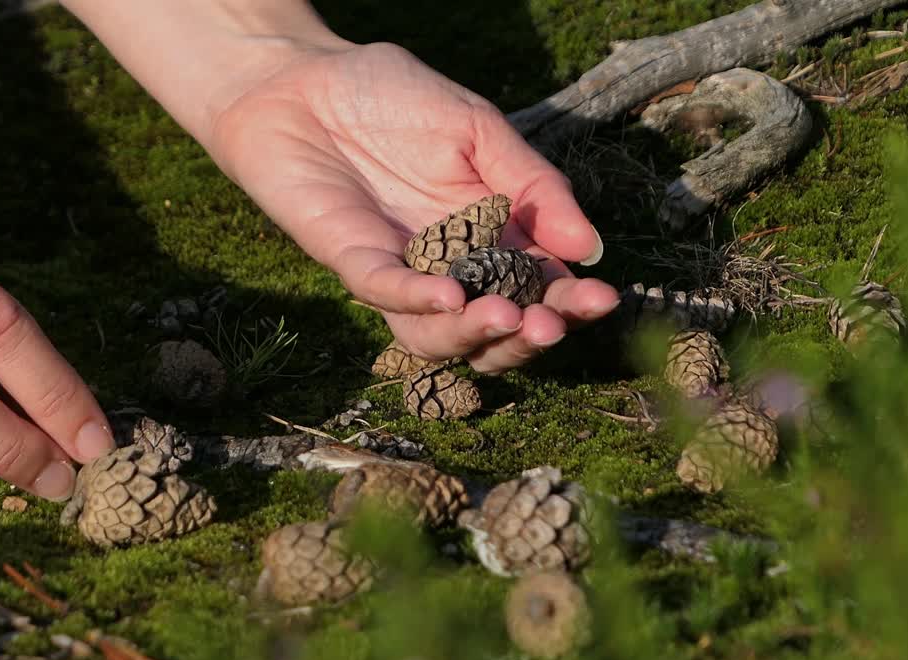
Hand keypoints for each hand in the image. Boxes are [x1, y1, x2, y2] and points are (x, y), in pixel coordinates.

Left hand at [204, 42, 618, 373]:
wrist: (303, 78)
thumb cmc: (391, 98)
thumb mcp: (478, 128)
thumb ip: (530, 183)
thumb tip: (587, 246)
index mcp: (490, 238)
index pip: (538, 287)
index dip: (572, 302)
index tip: (603, 299)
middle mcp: (448, 268)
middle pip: (494, 330)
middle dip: (531, 334)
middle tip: (554, 324)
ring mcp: (399, 270)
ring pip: (437, 335)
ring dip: (475, 335)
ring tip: (509, 319)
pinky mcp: (349, 257)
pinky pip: (383, 290)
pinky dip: (415, 299)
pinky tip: (448, 295)